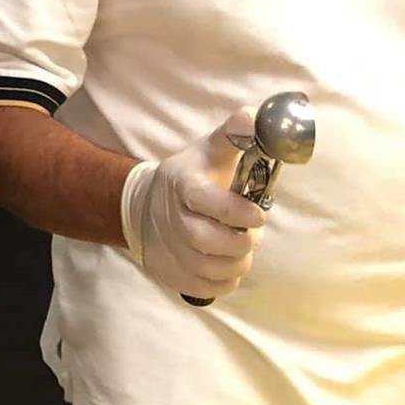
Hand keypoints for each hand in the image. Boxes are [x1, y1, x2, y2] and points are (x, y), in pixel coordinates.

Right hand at [120, 107, 267, 300]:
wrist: (145, 207)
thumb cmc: (191, 176)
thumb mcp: (208, 150)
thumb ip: (233, 134)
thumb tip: (255, 116)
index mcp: (183, 186)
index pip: (206, 202)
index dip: (237, 212)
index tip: (259, 214)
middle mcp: (172, 220)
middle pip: (208, 242)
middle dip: (241, 241)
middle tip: (252, 232)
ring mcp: (171, 250)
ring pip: (213, 268)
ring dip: (238, 261)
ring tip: (241, 245)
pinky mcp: (174, 274)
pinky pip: (211, 287)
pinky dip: (228, 279)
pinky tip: (228, 262)